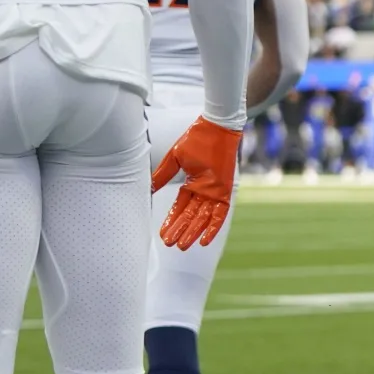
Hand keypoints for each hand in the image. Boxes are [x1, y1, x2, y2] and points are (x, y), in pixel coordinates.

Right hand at [151, 119, 242, 249]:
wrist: (216, 127)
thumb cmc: (196, 139)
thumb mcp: (175, 159)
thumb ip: (163, 176)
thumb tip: (147, 189)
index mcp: (191, 183)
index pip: (179, 207)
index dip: (171, 221)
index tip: (162, 234)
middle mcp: (203, 191)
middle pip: (190, 215)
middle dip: (180, 231)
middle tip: (169, 245)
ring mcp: (215, 192)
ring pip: (203, 217)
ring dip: (193, 232)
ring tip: (182, 246)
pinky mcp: (225, 190)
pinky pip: (219, 213)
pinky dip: (212, 227)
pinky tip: (204, 240)